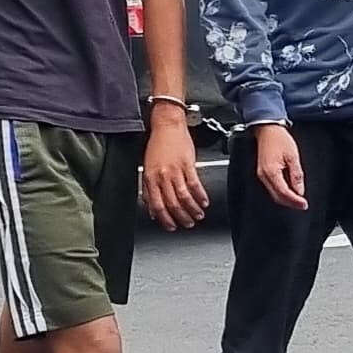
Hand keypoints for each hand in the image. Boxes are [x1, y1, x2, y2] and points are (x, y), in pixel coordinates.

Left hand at [140, 109, 207, 230]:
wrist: (167, 126)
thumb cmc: (157, 145)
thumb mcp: (147, 168)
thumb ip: (148, 190)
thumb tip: (151, 209)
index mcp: (151, 178)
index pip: (157, 205)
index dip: (165, 219)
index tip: (171, 226)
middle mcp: (163, 176)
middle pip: (172, 204)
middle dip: (181, 218)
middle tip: (187, 224)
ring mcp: (175, 170)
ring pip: (184, 197)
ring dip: (192, 209)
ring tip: (198, 215)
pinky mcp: (188, 164)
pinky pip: (195, 184)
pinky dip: (200, 195)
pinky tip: (204, 201)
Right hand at [249, 122, 306, 210]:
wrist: (268, 130)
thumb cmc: (279, 139)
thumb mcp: (293, 156)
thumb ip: (296, 175)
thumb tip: (299, 190)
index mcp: (271, 172)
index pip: (284, 193)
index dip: (295, 201)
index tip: (304, 204)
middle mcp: (264, 176)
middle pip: (277, 197)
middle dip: (290, 203)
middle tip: (302, 205)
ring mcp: (261, 175)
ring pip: (274, 194)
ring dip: (286, 199)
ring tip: (297, 200)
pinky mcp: (262, 173)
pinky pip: (271, 188)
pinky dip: (281, 193)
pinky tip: (289, 192)